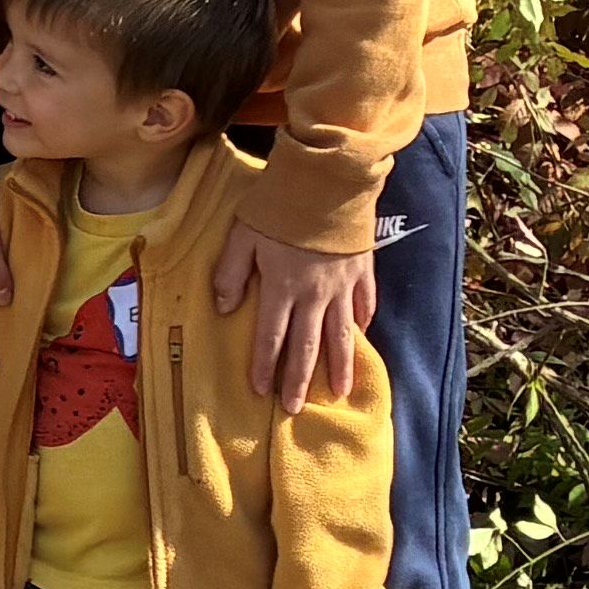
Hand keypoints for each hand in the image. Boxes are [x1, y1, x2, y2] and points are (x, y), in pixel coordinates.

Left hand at [214, 218, 379, 408]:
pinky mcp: (363, 269)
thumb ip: (229, 273)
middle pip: (307, 346)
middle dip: (300, 380)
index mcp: (282, 287)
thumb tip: (222, 309)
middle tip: (296, 409)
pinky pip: (365, 303)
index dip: (264, 366)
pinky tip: (362, 338)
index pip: (270, 337)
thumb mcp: (241, 235)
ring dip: (340, 365)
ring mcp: (343, 284)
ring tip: (341, 392)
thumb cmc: (279, 205)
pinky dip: (363, 323)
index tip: (260, 391)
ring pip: (341, 334)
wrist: (327, 179)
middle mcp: (315, 294)